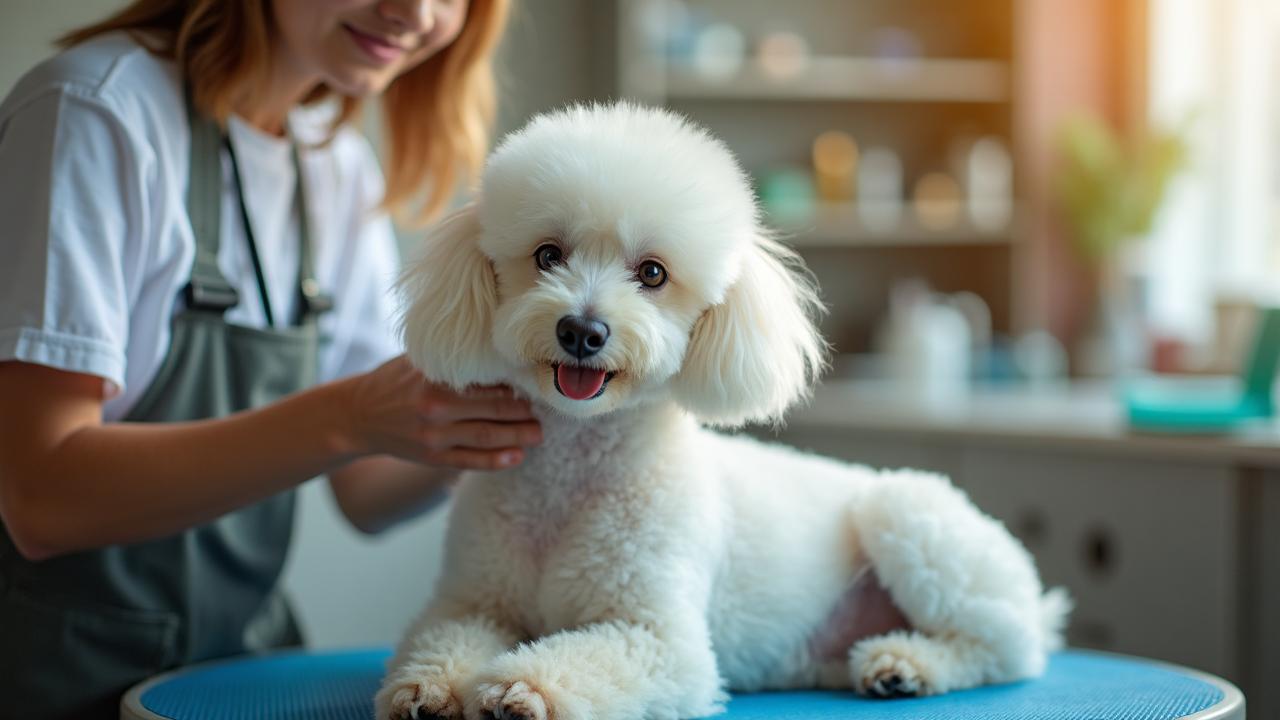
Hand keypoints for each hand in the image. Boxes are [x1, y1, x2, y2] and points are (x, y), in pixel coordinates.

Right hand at [340, 355, 540, 470]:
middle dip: (525, 412)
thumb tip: (494, 349)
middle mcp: (437, 409)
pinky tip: (516, 457)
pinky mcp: (432, 458)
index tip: (536, 381)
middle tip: (547, 411)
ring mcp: (435, 437)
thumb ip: (451, 359)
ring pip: (487, 437)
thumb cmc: (393, 381)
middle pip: (494, 411)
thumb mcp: (417, 362)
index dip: (516, 384)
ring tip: (538, 434)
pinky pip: (470, 461)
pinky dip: (496, 460)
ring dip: (518, 436)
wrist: (356, 415)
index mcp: (436, 380)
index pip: (486, 382)